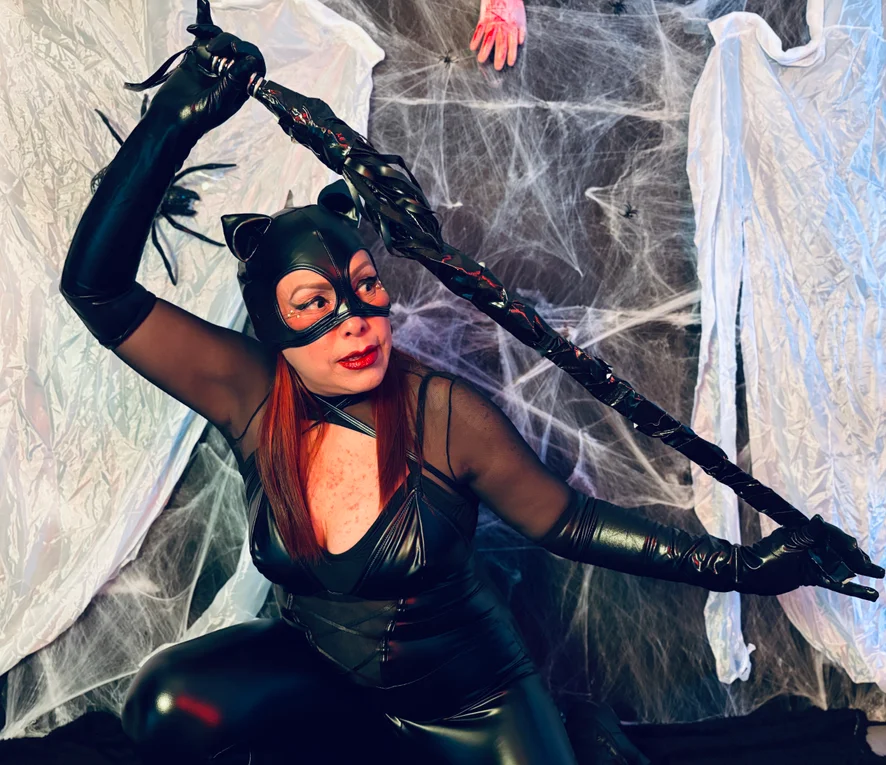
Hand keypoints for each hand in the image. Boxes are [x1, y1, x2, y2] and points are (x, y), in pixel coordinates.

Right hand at [137, 0, 264, 145]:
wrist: (171, 118)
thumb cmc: (198, 116)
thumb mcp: (220, 101)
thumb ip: (235, 81)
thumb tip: (251, 61)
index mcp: (242, 85)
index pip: (254, 62)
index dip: (249, 53)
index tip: (236, 52)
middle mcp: (231, 72)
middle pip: (237, 46)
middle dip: (227, 44)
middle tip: (213, 53)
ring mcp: (214, 62)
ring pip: (220, 38)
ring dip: (213, 35)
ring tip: (201, 48)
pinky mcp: (196, 55)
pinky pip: (203, 35)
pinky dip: (204, 20)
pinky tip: (203, 2)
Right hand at [469, 0, 525, 70]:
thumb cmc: (513, 5)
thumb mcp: (521, 17)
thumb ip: (521, 31)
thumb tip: (520, 42)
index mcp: (512, 27)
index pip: (512, 44)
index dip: (512, 54)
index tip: (510, 64)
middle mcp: (502, 27)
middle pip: (501, 44)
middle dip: (499, 57)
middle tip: (497, 68)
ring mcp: (492, 23)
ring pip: (489, 39)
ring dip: (485, 50)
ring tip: (481, 60)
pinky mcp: (484, 18)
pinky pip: (479, 30)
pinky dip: (476, 39)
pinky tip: (473, 47)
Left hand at [742, 515, 883, 600]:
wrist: (748, 575)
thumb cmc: (764, 557)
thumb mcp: (787, 545)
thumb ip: (807, 535)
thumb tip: (820, 520)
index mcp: (803, 532)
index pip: (830, 534)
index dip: (844, 543)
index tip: (855, 552)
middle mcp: (810, 545)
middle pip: (838, 549)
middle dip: (856, 557)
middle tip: (871, 566)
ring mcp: (811, 560)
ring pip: (839, 565)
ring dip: (858, 570)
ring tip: (878, 574)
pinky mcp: (811, 575)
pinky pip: (833, 580)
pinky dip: (850, 587)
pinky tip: (868, 592)